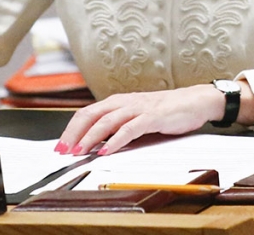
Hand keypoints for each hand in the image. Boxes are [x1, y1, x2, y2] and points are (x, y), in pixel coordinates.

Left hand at [55, 84, 226, 155]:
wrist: (193, 101)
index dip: (70, 129)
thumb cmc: (164, 112)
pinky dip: (116, 140)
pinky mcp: (152, 117)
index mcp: (116, 102)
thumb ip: (117, 128)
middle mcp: (123, 102)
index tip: (60, 146)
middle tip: (63, 150)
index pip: (86, 113)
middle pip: (90, 115)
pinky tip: (107, 151)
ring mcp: (137, 108)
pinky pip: (130, 128)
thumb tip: (96, 146)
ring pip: (106, 121)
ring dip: (90, 137)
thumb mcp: (135, 118)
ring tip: (79, 151)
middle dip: (74, 133)